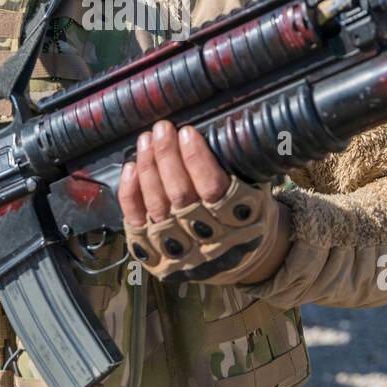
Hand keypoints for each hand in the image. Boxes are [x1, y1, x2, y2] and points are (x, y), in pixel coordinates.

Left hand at [118, 121, 288, 284]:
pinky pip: (137, 221)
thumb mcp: (256, 192)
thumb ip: (239, 168)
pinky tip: (131, 167)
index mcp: (239, 221)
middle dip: (167, 158)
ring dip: (148, 169)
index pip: (213, 189)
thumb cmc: (246, 216)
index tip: (187, 133)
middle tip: (162, 129)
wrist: (238, 260)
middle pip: (180, 196)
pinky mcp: (153, 252)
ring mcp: (178, 248)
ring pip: (157, 206)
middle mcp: (207, 239)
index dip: (197, 160)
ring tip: (147, 140)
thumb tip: (219, 126)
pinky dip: (130, 194)